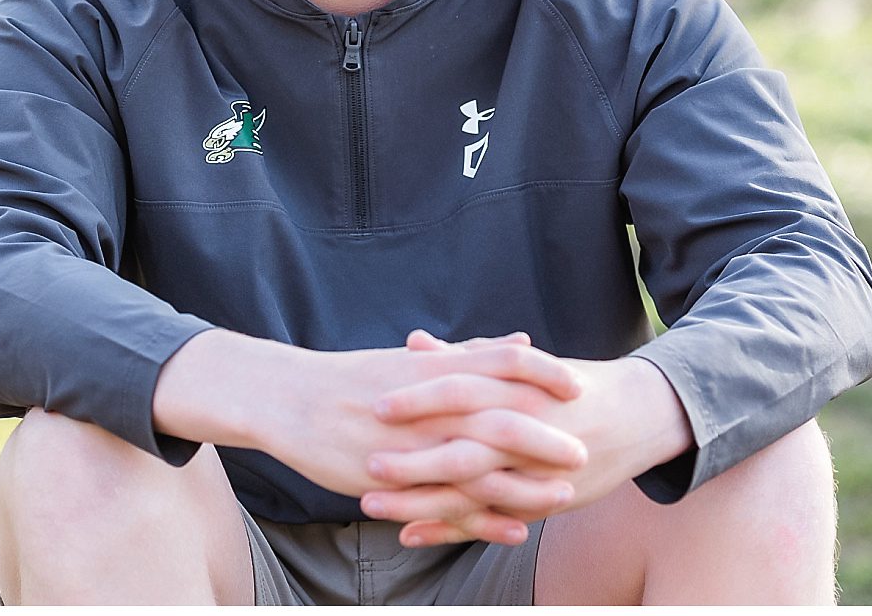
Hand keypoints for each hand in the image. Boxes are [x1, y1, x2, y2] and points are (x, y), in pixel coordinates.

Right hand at [151, 327, 591, 550]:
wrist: (286, 399)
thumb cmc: (350, 379)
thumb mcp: (411, 359)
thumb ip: (470, 354)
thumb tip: (522, 341)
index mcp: (432, 368)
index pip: (502, 363)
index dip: (543, 374)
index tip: (579, 386)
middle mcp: (426, 405)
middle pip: (498, 416)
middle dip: (545, 436)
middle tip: (584, 450)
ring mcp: (409, 444)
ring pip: (477, 466)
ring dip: (523, 483)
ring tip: (564, 495)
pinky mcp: (393, 479)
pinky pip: (445, 503)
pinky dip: (482, 518)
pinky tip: (514, 529)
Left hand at [362, 333, 691, 545]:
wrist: (637, 414)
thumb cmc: (565, 383)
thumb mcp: (519, 365)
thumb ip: (464, 355)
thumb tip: (412, 343)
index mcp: (516, 389)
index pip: (461, 391)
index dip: (418, 399)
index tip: (374, 404)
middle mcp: (524, 433)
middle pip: (463, 448)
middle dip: (414, 459)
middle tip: (367, 463)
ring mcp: (532, 473)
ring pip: (470, 493)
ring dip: (420, 501)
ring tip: (370, 504)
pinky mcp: (539, 502)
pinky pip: (488, 520)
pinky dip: (449, 529)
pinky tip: (410, 534)